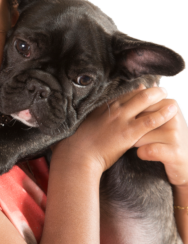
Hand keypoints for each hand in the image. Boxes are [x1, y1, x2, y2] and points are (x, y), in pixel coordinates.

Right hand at [54, 86, 176, 173]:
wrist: (75, 157)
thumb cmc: (72, 146)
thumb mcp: (77, 126)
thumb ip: (85, 119)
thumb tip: (84, 121)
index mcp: (100, 107)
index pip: (121, 94)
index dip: (134, 90)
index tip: (142, 87)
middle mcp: (111, 109)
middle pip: (135, 93)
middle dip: (149, 90)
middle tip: (159, 89)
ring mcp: (121, 119)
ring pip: (145, 101)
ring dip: (159, 97)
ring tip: (169, 97)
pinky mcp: (128, 133)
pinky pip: (150, 120)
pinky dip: (162, 114)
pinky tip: (172, 111)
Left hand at [134, 94, 187, 188]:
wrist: (187, 163)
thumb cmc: (169, 140)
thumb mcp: (161, 118)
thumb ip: (150, 104)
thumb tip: (141, 85)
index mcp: (169, 105)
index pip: (140, 105)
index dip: (131, 118)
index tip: (133, 124)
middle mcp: (173, 116)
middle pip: (138, 120)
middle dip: (131, 130)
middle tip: (134, 136)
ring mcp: (175, 134)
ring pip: (140, 136)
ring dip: (136, 144)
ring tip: (144, 146)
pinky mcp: (175, 152)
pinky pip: (147, 150)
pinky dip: (142, 153)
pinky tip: (144, 154)